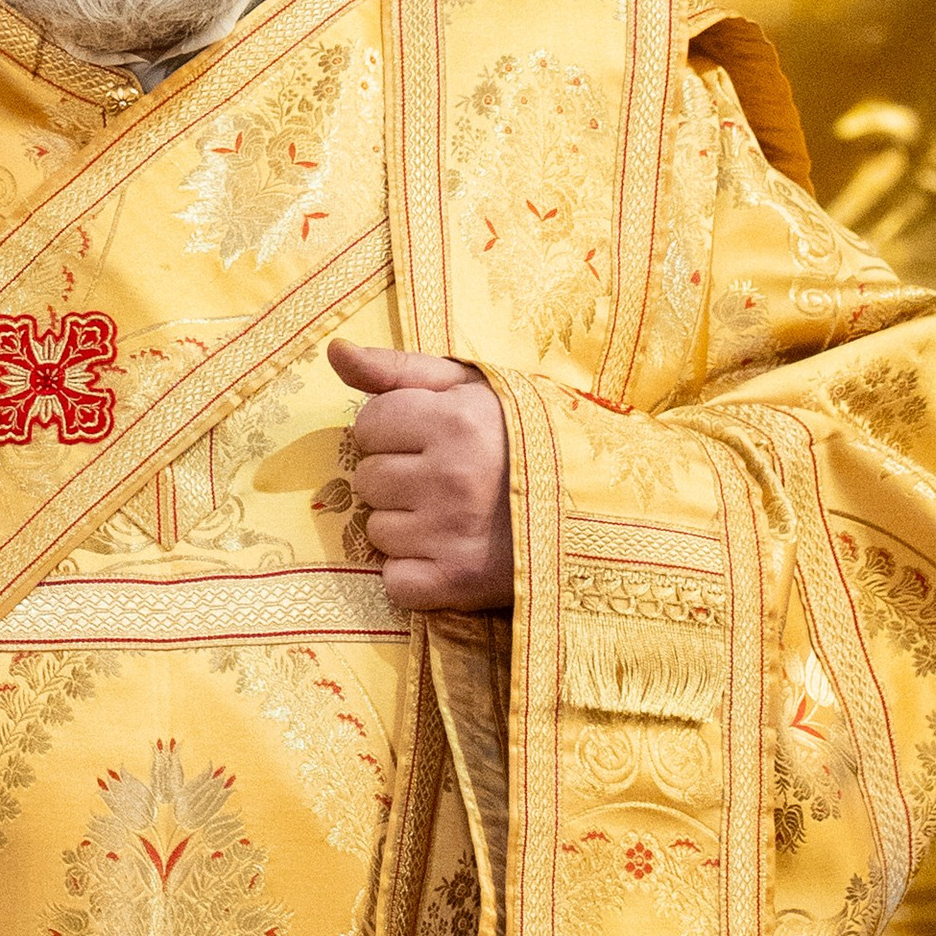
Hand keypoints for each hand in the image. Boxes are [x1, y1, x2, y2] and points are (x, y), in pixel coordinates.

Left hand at [327, 339, 514, 614]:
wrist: (599, 512)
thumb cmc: (529, 440)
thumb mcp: (473, 388)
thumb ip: (400, 369)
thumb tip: (335, 353)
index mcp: (455, 421)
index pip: (369, 424)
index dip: (394, 431)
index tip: (431, 440)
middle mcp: (451, 477)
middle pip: (367, 479)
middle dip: (397, 478)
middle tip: (446, 480)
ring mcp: (452, 534)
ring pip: (376, 530)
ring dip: (405, 526)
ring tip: (453, 517)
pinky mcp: (458, 583)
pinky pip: (395, 581)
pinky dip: (415, 574)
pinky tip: (449, 554)